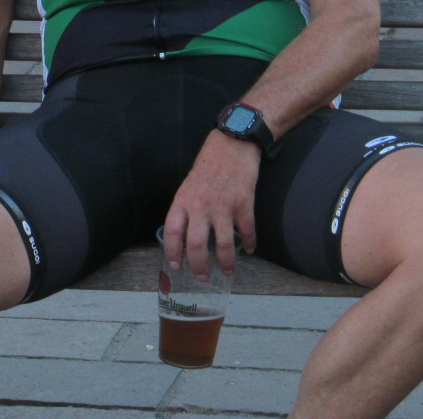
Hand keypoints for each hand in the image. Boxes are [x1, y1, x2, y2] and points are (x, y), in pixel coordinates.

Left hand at [162, 131, 258, 278]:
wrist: (232, 144)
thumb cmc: (208, 164)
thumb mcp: (188, 185)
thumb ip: (187, 208)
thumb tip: (185, 234)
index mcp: (183, 200)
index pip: (172, 231)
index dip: (172, 251)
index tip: (175, 265)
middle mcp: (200, 205)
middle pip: (196, 244)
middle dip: (199, 266)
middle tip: (202, 277)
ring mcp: (223, 206)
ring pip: (223, 244)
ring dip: (226, 262)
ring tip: (227, 271)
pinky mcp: (244, 204)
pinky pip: (247, 231)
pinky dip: (250, 244)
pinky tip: (249, 250)